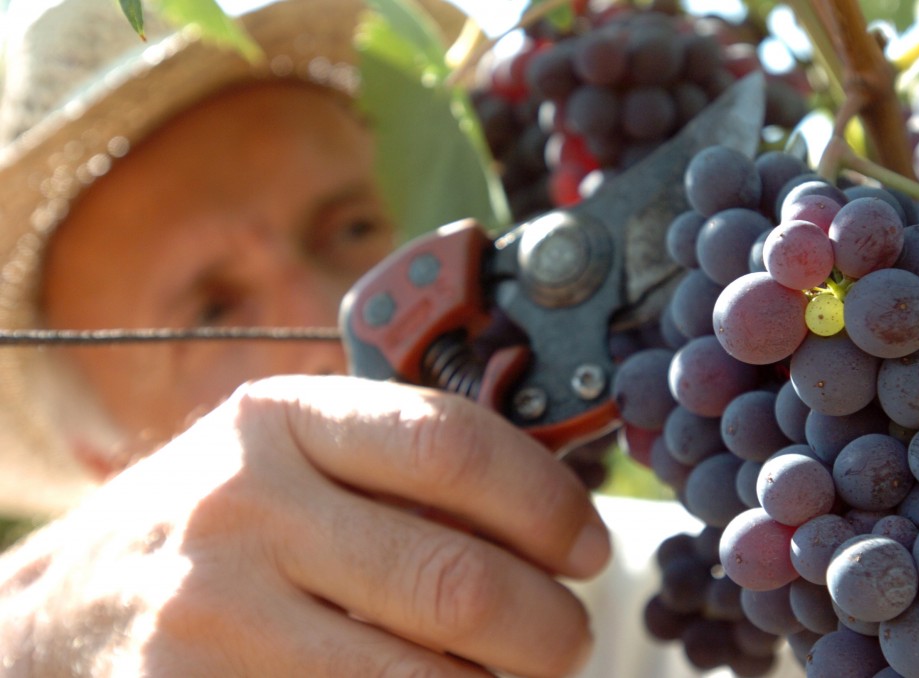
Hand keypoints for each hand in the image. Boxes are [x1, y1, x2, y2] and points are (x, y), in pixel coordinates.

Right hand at [0, 375, 609, 676]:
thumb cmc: (215, 524)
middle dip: (547, 628)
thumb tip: (547, 511)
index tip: (585, 546)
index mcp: (283, 420)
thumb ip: (392, 469)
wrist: (66, 607)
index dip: (546, 502)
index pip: (452, 445)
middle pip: (454, 582)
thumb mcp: (286, 459)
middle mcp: (244, 507)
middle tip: (566, 637)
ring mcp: (214, 613)